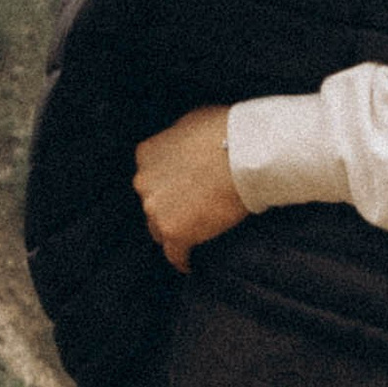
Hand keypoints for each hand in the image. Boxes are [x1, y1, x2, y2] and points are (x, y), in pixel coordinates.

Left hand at [135, 108, 248, 271]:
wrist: (243, 155)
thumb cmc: (226, 133)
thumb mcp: (191, 123)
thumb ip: (177, 140)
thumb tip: (185, 147)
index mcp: (146, 155)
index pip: (150, 177)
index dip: (167, 185)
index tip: (181, 190)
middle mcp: (144, 182)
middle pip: (153, 204)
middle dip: (169, 207)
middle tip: (193, 210)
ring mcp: (156, 209)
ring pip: (160, 229)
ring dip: (175, 231)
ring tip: (194, 236)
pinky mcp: (175, 233)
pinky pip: (174, 254)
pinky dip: (181, 259)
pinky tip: (189, 264)